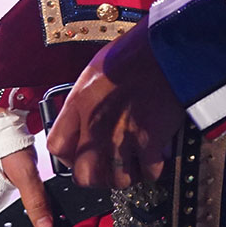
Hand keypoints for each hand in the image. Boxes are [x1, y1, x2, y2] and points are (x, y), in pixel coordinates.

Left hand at [46, 22, 186, 190]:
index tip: (80, 157)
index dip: (69, 158)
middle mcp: (96, 125)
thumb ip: (85, 100)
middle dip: (97, 176)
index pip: (57, 148)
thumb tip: (86, 119)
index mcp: (79, 104)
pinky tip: (156, 156)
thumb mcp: (95, 71)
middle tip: (109, 168)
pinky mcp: (150, 138)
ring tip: (135, 164)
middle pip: (85, 176)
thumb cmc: (136, 52)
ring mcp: (123, 135)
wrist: (168, 46)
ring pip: (118, 180)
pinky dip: (154, 168)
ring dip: (128, 175)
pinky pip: (149, 171)